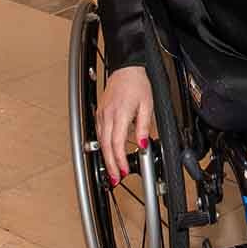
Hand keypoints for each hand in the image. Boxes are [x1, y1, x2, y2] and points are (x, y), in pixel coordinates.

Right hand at [95, 65, 155, 186]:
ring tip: (113, 170)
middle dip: (110, 165)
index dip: (120, 160)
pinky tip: (108, 151)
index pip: (117, 143)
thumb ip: (144, 126)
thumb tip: (143, 145)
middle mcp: (108, 115)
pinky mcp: (100, 111)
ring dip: (106, 157)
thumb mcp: (147, 105)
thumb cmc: (137, 83)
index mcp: (120, 114)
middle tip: (116, 179)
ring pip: (100, 140)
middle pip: (106, 146)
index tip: (124, 171)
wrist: (126, 68)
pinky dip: (103, 144)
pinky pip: (99, 132)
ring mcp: (102, 113)